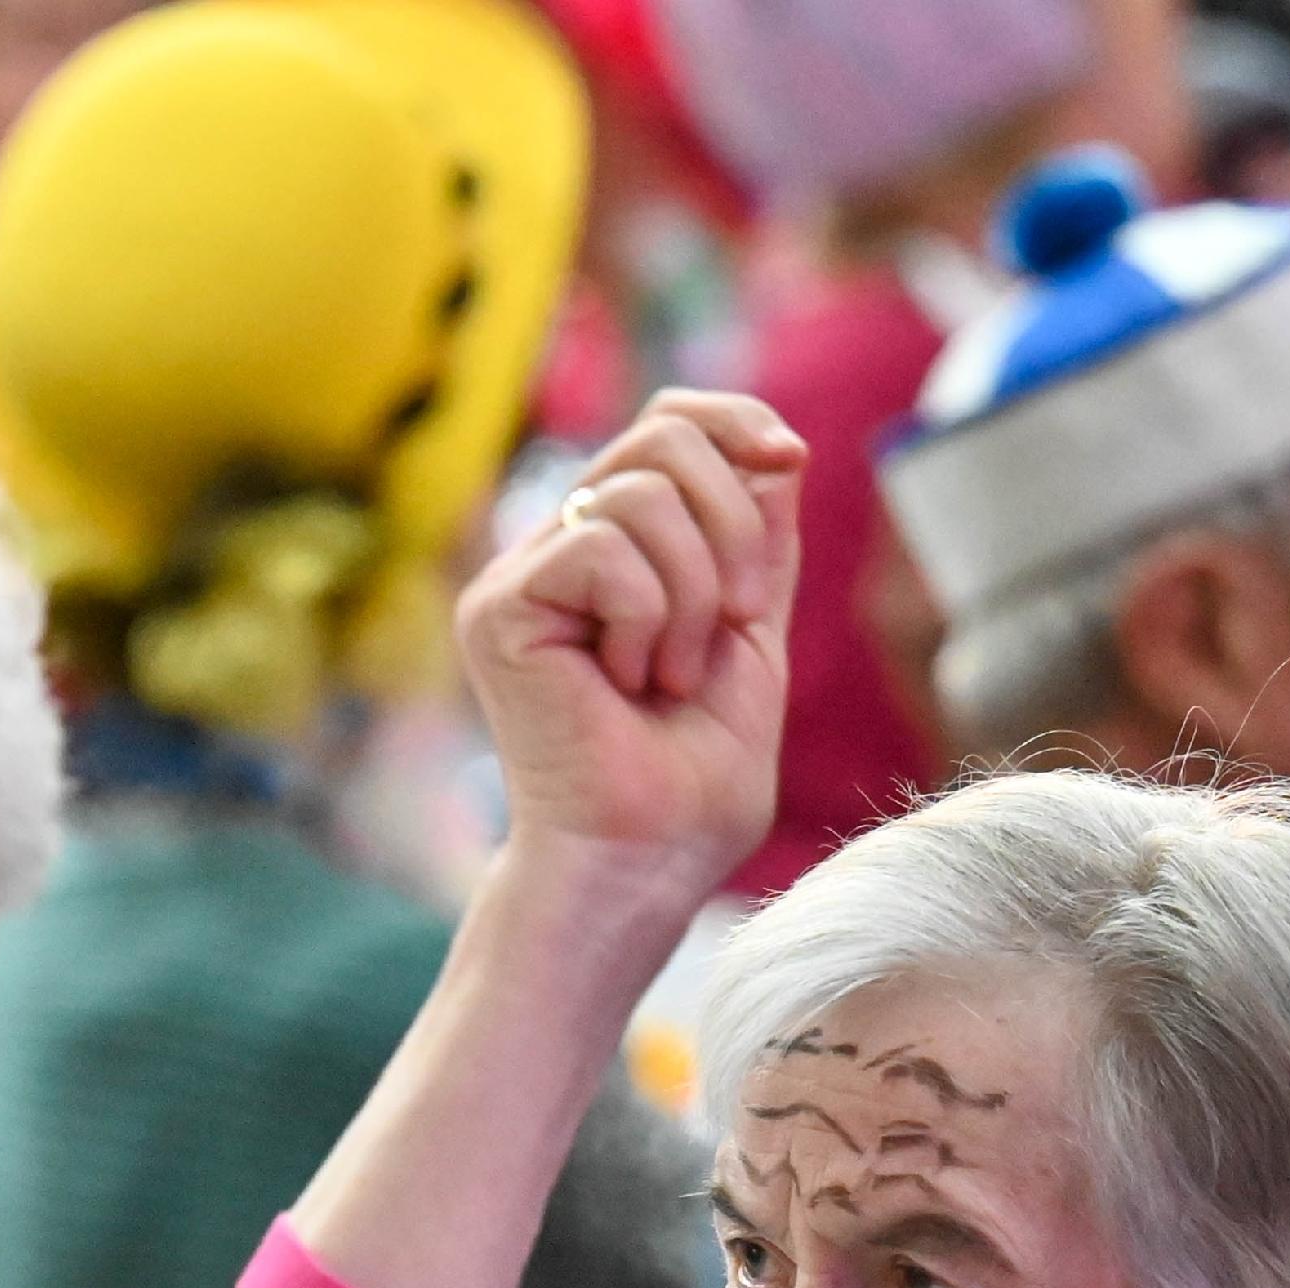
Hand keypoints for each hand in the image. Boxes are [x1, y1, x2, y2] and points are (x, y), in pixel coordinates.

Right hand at [457, 390, 803, 925]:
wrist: (643, 863)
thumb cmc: (691, 782)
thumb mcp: (751, 637)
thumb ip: (756, 543)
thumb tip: (772, 450)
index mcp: (611, 551)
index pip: (664, 426)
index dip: (732, 421)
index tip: (791, 457)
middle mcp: (556, 552)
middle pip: (658, 439)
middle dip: (730, 526)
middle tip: (736, 621)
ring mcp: (520, 578)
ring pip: (638, 496)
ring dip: (693, 594)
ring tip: (673, 677)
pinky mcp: (498, 609)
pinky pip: (601, 548)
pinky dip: (648, 618)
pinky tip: (628, 685)